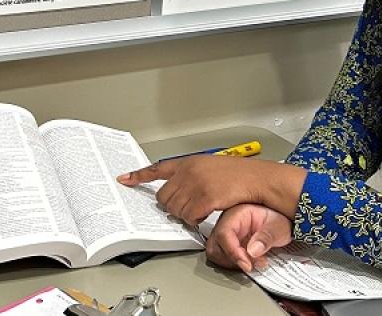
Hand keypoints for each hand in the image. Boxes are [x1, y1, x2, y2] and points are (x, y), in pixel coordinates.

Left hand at [116, 156, 305, 223]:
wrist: (257, 179)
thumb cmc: (238, 175)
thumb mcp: (210, 168)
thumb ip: (191, 177)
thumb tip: (177, 193)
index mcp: (189, 162)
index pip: (157, 168)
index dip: (138, 176)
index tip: (123, 179)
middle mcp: (189, 171)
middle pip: (164, 198)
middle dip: (173, 207)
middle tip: (188, 208)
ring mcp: (196, 183)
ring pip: (174, 210)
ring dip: (185, 215)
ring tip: (201, 209)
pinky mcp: (205, 197)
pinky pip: (188, 216)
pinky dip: (194, 220)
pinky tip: (205, 214)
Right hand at [206, 204, 292, 272]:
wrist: (282, 221)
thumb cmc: (279, 218)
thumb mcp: (278, 226)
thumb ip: (266, 237)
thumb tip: (252, 251)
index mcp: (237, 213)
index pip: (224, 233)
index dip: (233, 252)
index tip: (246, 265)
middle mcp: (227, 222)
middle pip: (214, 245)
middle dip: (231, 259)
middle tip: (250, 265)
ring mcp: (225, 233)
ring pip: (215, 253)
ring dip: (232, 263)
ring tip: (252, 263)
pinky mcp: (227, 244)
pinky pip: (221, 257)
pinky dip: (233, 264)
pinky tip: (249, 262)